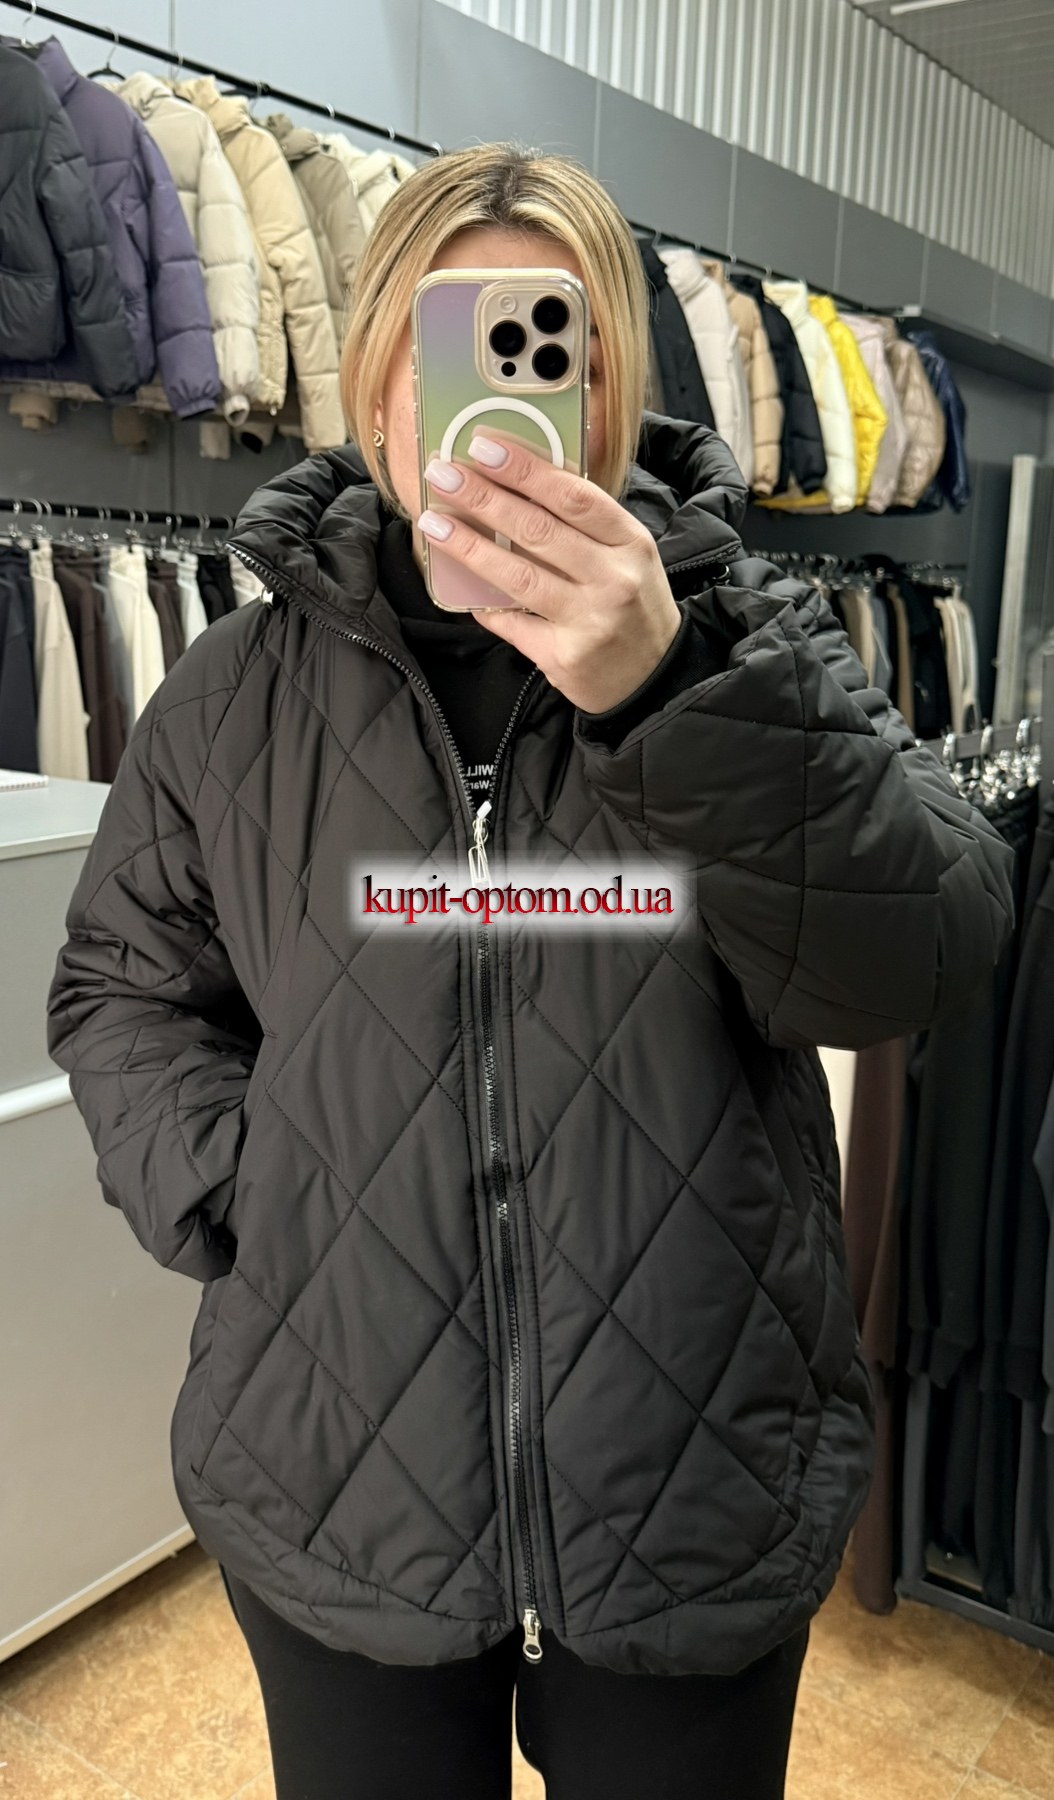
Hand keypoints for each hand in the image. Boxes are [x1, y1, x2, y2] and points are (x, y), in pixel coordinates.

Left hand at [418, 433, 681, 712]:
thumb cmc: (634, 605)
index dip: (526, 469)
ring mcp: (590, 621)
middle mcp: (613, 580)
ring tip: (434, 523)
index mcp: (631, 543)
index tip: (484, 446)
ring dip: (469, 546)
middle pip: (538, 530)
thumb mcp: (627, 556)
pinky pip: (513, 624)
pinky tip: (459, 588)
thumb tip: (515, 486)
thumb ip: (584, 526)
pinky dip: (483, 605)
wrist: (657, 679)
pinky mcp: (565, 657)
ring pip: (518, 576)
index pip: (573, 496)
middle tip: (443, 474)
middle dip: (484, 498)